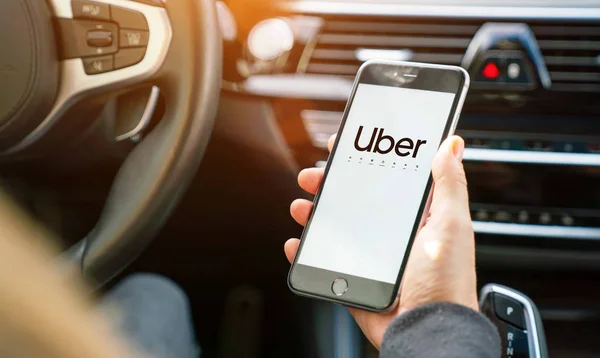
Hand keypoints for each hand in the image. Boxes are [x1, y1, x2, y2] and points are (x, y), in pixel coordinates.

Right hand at [285, 135, 476, 348]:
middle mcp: (392, 235)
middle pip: (354, 201)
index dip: (365, 160)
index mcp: (416, 219)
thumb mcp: (451, 226)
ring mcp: (371, 258)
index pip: (386, 180)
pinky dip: (307, 251)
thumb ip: (450, 186)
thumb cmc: (446, 284)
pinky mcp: (355, 279)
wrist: (427, 333)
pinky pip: (325, 260)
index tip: (346, 146)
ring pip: (336, 228)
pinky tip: (297, 243)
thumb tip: (452, 145)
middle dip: (330, 185)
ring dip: (314, 214)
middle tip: (315, 176)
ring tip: (302, 206)